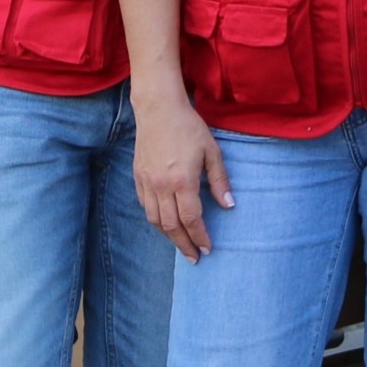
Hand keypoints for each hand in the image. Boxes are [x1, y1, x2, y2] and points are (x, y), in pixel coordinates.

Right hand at [132, 93, 232, 260]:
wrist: (158, 109)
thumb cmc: (189, 127)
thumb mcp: (211, 151)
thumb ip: (219, 180)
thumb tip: (229, 205)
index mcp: (182, 180)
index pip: (191, 219)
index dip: (200, 237)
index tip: (207, 249)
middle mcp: (162, 186)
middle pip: (172, 226)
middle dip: (184, 244)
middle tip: (194, 257)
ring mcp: (147, 182)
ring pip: (155, 220)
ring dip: (168, 235)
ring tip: (180, 242)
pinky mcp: (138, 177)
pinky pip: (145, 206)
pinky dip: (155, 219)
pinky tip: (165, 222)